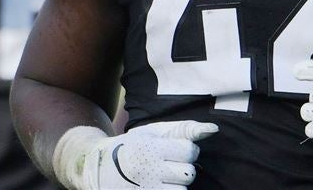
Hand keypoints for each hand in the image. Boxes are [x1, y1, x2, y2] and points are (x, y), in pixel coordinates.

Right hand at [54, 120, 218, 189]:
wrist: (98, 167)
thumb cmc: (133, 146)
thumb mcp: (154, 132)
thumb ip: (184, 129)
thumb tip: (214, 129)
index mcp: (150, 149)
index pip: (189, 151)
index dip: (186, 150)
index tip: (175, 150)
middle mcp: (147, 171)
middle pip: (188, 173)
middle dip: (183, 168)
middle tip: (169, 164)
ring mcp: (145, 189)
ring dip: (177, 184)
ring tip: (163, 176)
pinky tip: (161, 185)